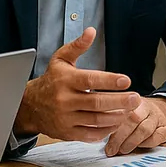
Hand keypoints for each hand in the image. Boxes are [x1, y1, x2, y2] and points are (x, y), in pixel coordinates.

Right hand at [13, 27, 141, 141]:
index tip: (126, 80)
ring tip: (130, 110)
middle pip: (96, 103)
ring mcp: (66, 118)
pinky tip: (116, 123)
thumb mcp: (61, 59)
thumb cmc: (51, 80)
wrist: (30, 105)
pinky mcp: (67, 133)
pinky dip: (106, 131)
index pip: (90, 80)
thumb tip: (91, 31)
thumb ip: (78, 46)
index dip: (110, 81)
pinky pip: (90, 135)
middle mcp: (65, 100)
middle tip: (136, 98)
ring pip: (96, 120)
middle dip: (119, 101)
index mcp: (65, 80)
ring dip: (116, 117)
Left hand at [104, 96, 165, 155]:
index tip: (103, 138)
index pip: (123, 111)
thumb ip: (111, 117)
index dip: (112, 126)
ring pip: (145, 130)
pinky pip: (157, 137)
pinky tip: (138, 147)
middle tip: (111, 149)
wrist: (164, 111)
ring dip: (132, 143)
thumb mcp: (124, 110)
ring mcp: (157, 118)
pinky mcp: (165, 129)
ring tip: (122, 150)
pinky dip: (147, 144)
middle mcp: (147, 108)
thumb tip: (94, 131)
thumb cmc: (138, 114)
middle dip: (120, 137)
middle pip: (134, 120)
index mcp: (133, 101)